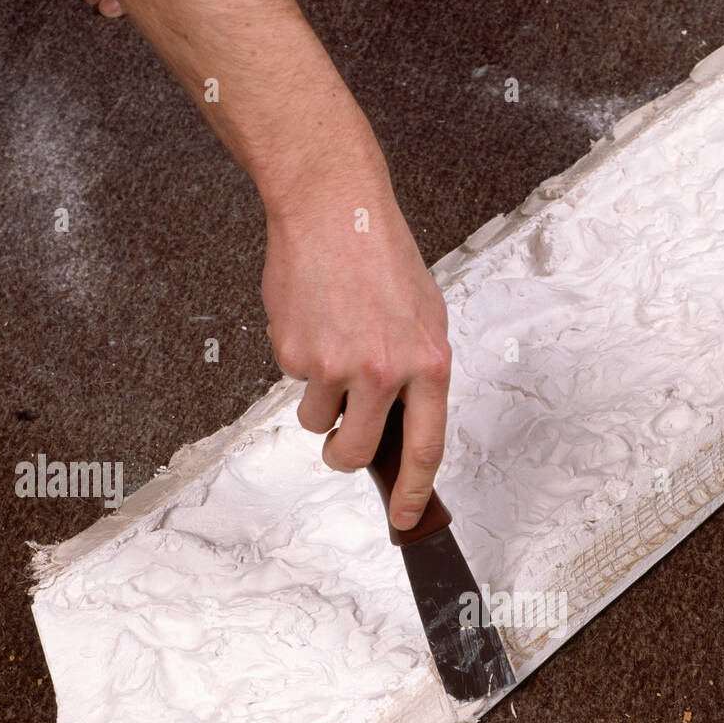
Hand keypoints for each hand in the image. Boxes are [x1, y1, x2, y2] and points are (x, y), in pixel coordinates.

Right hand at [263, 177, 452, 529]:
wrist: (332, 207)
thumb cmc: (381, 256)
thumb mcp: (425, 318)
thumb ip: (418, 375)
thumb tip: (404, 426)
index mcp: (429, 364)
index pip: (425, 448)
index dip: (413, 491)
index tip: (406, 516)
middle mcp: (384, 371)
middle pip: (356, 452)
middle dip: (343, 457)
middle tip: (341, 441)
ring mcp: (336, 364)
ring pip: (317, 421)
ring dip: (319, 399)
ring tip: (331, 345)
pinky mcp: (294, 352)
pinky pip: (294, 382)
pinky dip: (300, 360)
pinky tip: (314, 320)